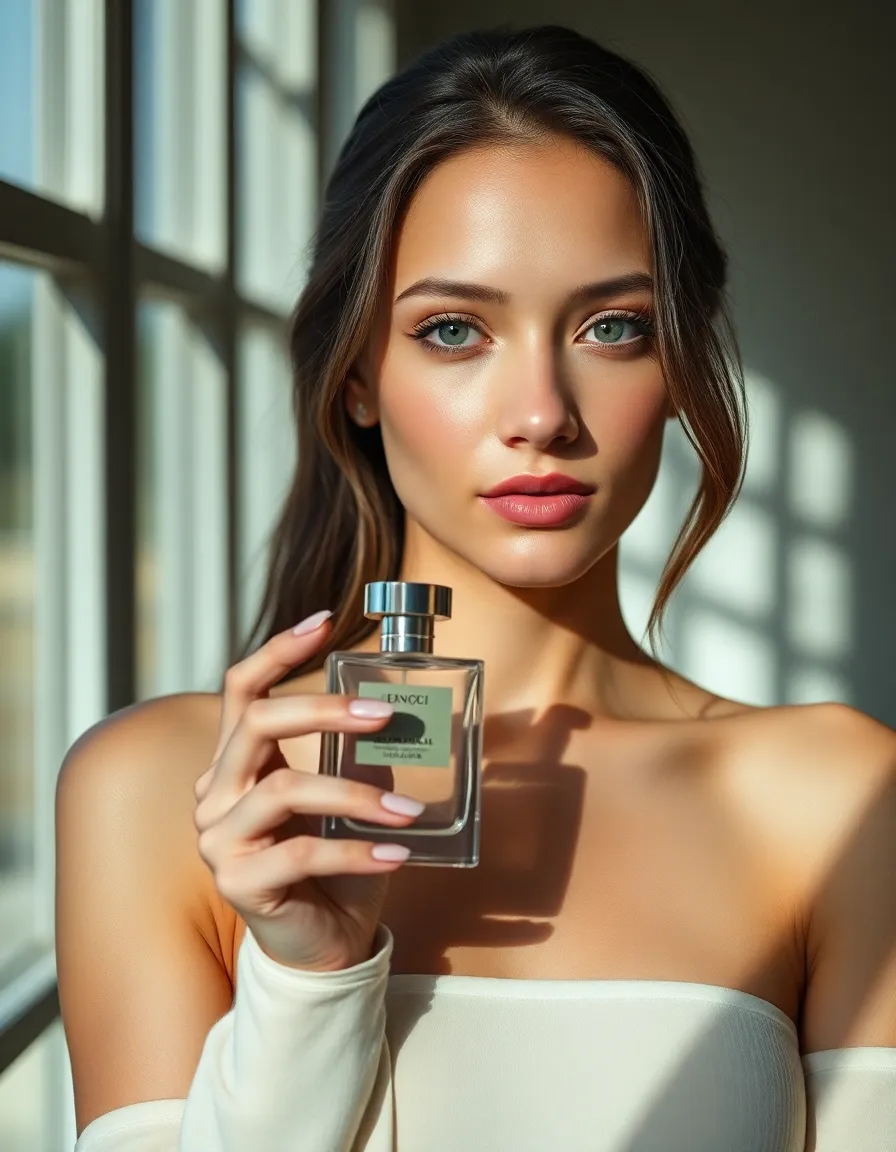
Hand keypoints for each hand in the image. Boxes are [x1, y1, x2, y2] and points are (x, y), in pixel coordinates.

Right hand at [192, 611, 422, 971]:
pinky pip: (301, 852)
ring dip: (356, 795)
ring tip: (408, 811)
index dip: (279, 651)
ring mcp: (218, 839)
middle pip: (257, 725)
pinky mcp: (237, 883)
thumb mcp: (349, 799)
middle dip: (322, 710)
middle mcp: (216, 793)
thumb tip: (402, 709)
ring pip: (284, 790)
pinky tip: (397, 854)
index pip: (243, 690)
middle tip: (382, 714)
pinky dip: (356, 850)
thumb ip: (359, 755)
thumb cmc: (336, 864)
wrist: (323, 945)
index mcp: (238, 763)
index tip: (326, 621)